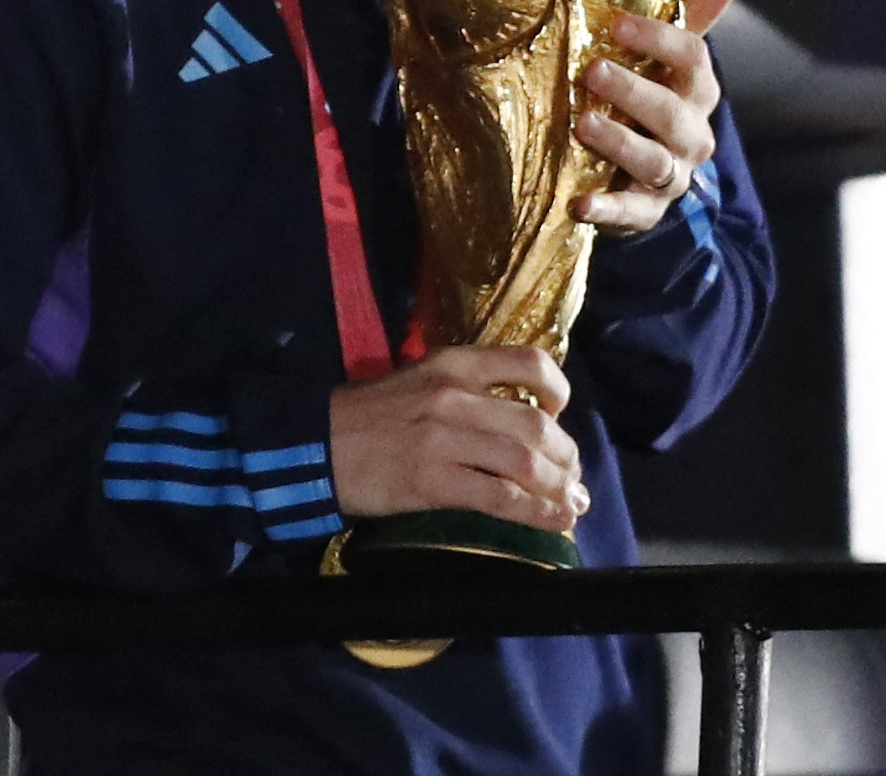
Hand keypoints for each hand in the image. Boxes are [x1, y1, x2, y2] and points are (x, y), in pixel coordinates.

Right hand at [329, 346, 587, 531]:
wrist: (315, 445)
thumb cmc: (369, 416)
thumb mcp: (417, 381)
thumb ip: (466, 390)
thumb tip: (523, 422)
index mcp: (451, 364)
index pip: (528, 363)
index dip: (558, 391)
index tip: (558, 414)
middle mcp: (453, 396)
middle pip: (537, 426)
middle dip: (566, 457)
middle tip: (571, 476)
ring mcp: (443, 440)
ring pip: (526, 464)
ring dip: (559, 488)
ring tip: (570, 503)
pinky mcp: (433, 482)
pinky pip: (502, 499)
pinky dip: (539, 513)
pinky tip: (555, 521)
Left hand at [573, 0, 744, 234]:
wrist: (645, 179)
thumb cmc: (651, 102)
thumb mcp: (669, 61)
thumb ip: (692, 16)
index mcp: (696, 91)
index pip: (692, 59)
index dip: (658, 39)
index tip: (616, 23)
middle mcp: (691, 134)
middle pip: (671, 111)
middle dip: (634, 91)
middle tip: (592, 71)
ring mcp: (671, 176)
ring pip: (654, 160)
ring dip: (620, 143)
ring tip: (582, 125)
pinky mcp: (645, 212)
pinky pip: (630, 213)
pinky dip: (607, 210)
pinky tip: (579, 203)